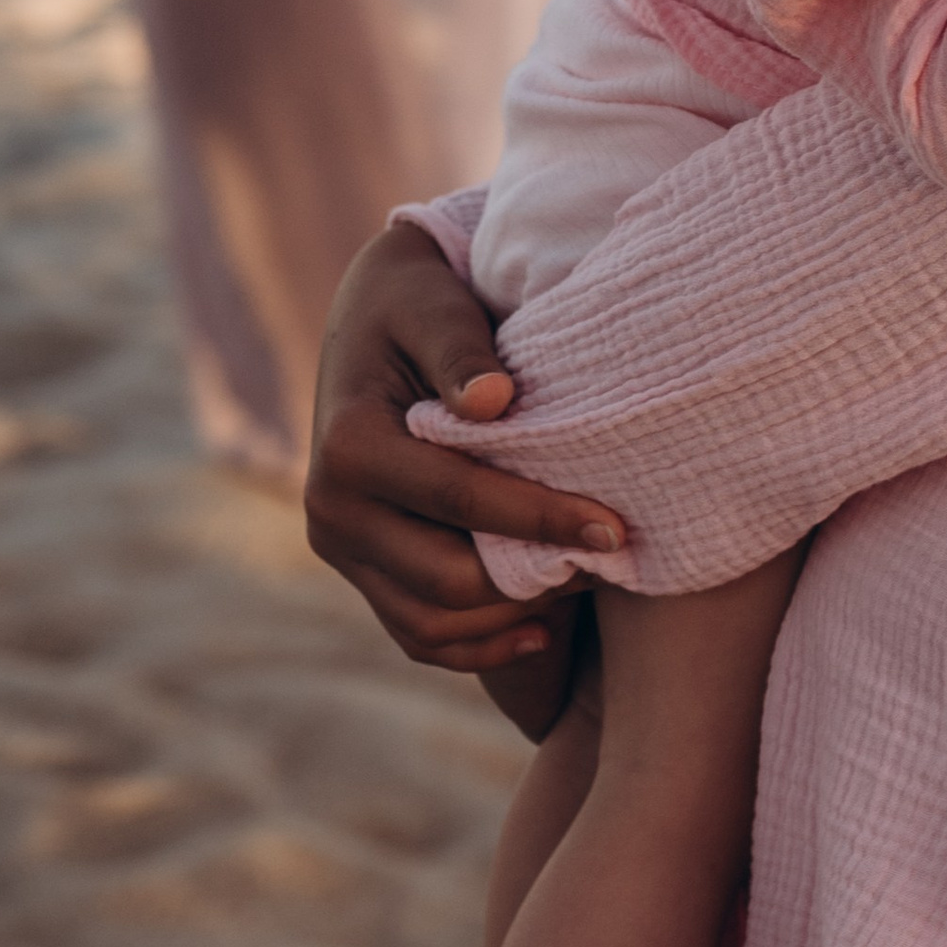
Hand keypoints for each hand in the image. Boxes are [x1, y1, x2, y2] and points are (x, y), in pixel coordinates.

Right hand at [304, 222, 628, 677]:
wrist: (375, 317)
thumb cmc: (418, 302)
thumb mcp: (434, 306)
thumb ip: (461, 351)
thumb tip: (495, 402)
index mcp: (348, 446)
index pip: (458, 499)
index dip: (541, 518)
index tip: (615, 528)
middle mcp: (331, 509)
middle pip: (447, 579)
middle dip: (537, 576)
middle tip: (614, 558)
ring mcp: (341, 547)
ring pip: (432, 622)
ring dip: (514, 615)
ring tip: (586, 583)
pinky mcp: (361, 569)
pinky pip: (416, 634)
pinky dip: (477, 645)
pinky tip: (541, 630)